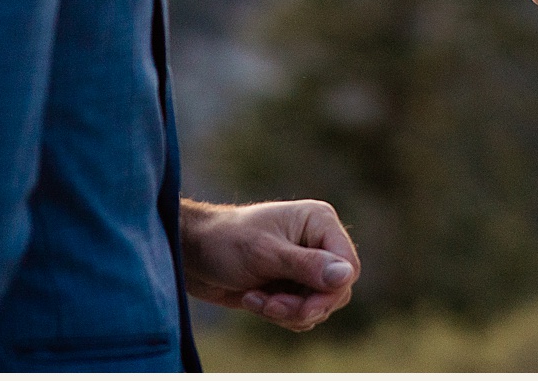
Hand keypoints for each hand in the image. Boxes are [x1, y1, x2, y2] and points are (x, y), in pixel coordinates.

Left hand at [180, 198, 359, 332]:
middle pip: (335, 291)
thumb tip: (346, 276)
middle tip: (271, 306)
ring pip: (317, 306)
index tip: (302, 309)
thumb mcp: (266, 254)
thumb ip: (307, 266)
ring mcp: (303, 266)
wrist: (190, 253)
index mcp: (319, 222)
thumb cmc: (225, 242)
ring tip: (256, 300)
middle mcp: (316, 243)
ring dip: (287, 312)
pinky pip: (300, 313)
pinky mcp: (288, 285)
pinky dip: (279, 315)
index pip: (347, 266)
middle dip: (303, 306)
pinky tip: (253, 300)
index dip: (329, 292)